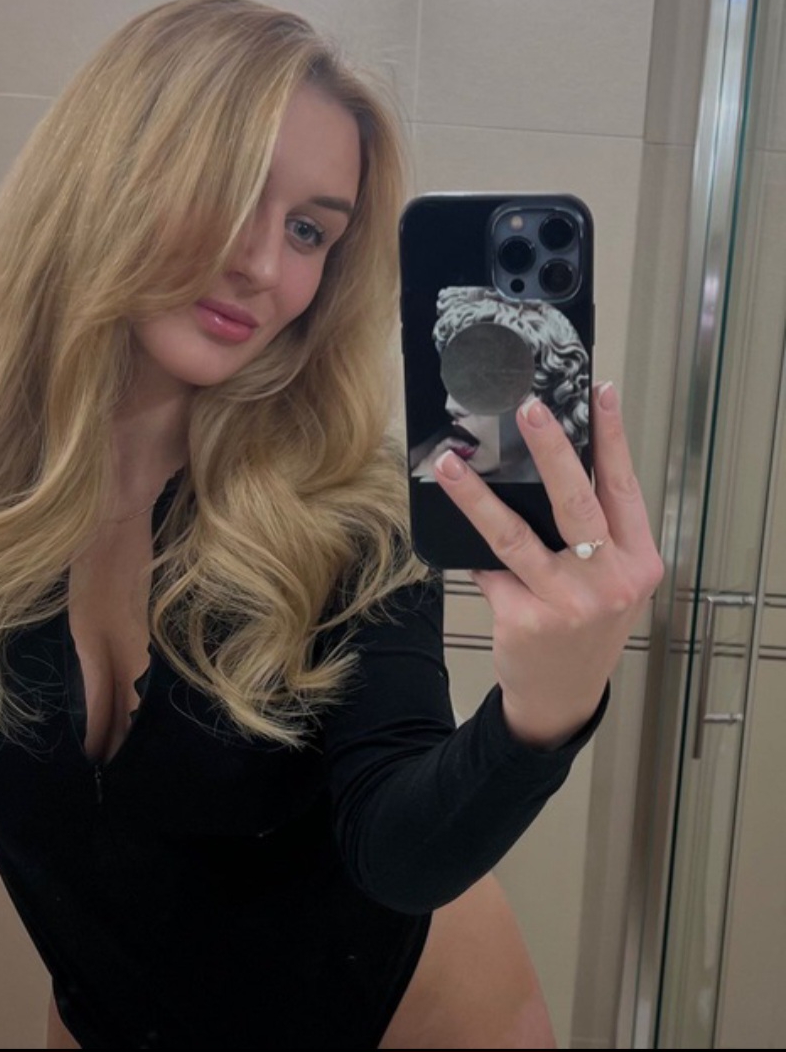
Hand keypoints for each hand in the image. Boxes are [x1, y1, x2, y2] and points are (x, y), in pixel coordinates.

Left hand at [432, 381, 663, 746]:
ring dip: (475, 495)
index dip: (612, 437)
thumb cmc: (585, 627)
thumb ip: (595, 536)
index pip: (623, 487)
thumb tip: (544, 469)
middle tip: (528, 408)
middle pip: (576, 501)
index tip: (599, 392)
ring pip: (514, 534)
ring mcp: (567, 602)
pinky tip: (451, 530)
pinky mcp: (525, 619)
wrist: (562, 695)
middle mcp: (609, 580)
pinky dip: (471, 551)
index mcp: (637, 561)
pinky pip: (488, 570)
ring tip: (450, 463)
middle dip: (551, 449)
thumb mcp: (609, 582)